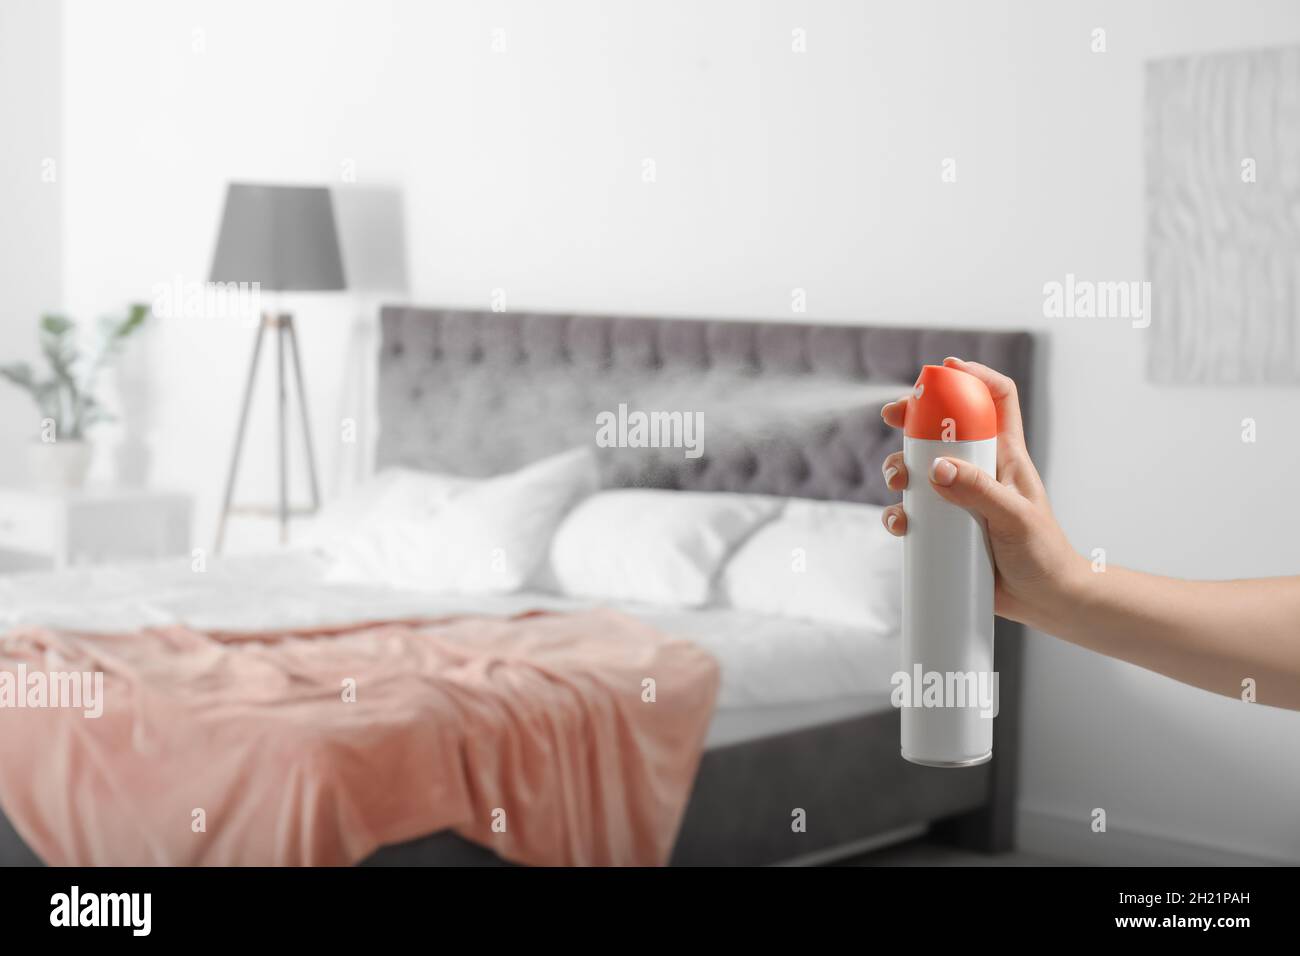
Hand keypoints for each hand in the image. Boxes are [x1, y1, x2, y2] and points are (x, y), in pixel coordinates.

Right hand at [879, 357, 1084, 627]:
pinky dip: (899, 514)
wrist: (1046, 603)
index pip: (996, 399)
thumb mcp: (1014, 518)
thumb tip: (936, 469)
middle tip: (892, 415)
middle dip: (914, 417)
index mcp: (1005, 456)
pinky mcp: (946, 529)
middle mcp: (980, 471)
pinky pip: (914, 513)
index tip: (944, 369)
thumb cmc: (1043, 555)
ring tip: (896, 482)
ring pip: (920, 469)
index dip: (973, 376)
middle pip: (942, 429)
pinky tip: (899, 525)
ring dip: (899, 468)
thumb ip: (978, 491)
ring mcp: (961, 499)